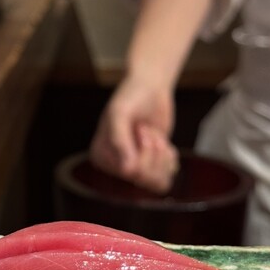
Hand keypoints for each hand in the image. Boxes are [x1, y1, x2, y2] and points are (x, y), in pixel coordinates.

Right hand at [89, 76, 178, 193]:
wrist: (150, 88)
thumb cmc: (132, 97)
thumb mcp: (120, 113)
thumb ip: (119, 139)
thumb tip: (128, 170)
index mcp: (100, 156)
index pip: (128, 172)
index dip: (140, 150)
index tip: (136, 128)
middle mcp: (114, 166)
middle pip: (143, 177)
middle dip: (152, 150)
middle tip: (146, 129)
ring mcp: (133, 168)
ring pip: (155, 181)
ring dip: (162, 155)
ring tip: (153, 134)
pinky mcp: (150, 168)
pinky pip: (164, 179)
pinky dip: (169, 160)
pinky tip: (162, 143)